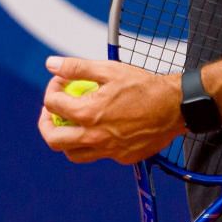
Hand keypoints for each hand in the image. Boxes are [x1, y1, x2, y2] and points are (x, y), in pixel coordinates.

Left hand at [39, 56, 182, 163]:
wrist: (176, 107)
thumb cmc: (144, 87)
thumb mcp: (109, 70)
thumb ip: (76, 68)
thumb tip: (52, 64)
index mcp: (89, 113)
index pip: (52, 105)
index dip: (52, 90)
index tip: (60, 83)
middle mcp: (95, 136)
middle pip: (54, 140)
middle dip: (46, 123)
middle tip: (51, 112)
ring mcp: (109, 150)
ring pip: (73, 154)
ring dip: (66, 139)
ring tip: (71, 123)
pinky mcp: (122, 157)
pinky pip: (98, 155)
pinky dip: (91, 144)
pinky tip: (98, 128)